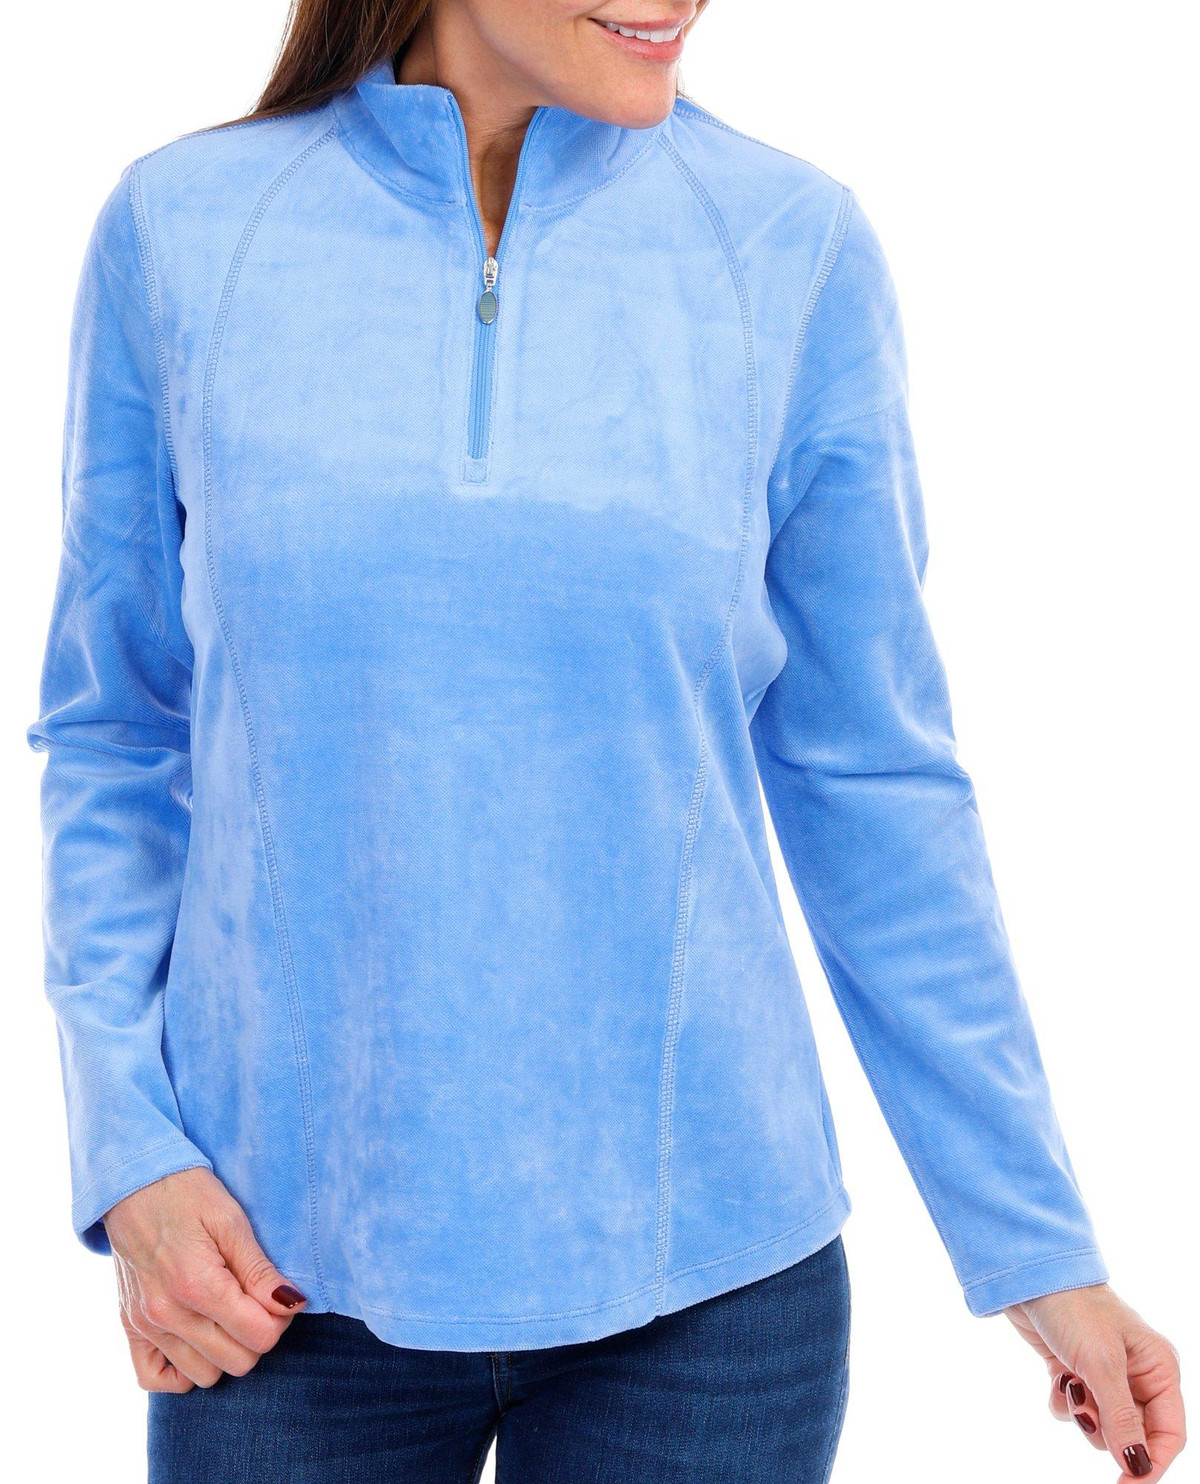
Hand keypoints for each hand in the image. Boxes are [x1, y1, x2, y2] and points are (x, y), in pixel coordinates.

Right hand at [104, 1166, 308, 1392]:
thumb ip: (260, 1270)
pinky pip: (154, 1380)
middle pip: (237, 1362)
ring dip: (224, 1351)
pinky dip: (181, 1369)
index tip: (276, 1293)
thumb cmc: (188, 1194)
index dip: (280, 1318)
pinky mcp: (129, 1328)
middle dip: (257, 1334)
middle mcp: (167, 1315)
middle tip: (255, 1300)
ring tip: (226, 1312)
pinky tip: (196, 1336)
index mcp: (198, 1285)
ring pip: (203, 1376)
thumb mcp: (232, 1221)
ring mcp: (144, 1326)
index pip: (259, 1337)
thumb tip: (291, 1305)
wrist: (133, 1183)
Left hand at [1005, 1282, 1184, 1479]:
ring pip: (1102, 1425)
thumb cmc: (1074, 1308)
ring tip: (1069, 1383)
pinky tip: (1055, 1378)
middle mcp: (1138, 1374)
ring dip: (1083, 1413)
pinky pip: (1076, 1408)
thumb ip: (1121, 1418)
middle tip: (1084, 1406)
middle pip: (1134, 1433)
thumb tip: (1137, 1465)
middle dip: (1107, 1429)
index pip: (1169, 1434)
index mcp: (1159, 1368)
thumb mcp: (1101, 1364)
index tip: (1125, 1483)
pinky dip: (1064, 1401)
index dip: (1151, 1462)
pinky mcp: (1075, 1370)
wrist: (1028, 1274)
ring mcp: (1105, 1373)